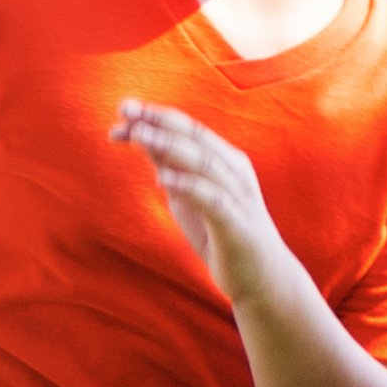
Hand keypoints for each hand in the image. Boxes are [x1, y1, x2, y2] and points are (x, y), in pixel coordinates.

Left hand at [113, 101, 298, 308]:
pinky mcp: (237, 225)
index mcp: (225, 161)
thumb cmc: (221, 233)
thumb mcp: (189, 195)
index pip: (189, 129)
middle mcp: (234, 172)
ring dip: (169, 147)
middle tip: (127, 113)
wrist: (262, 278)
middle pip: (196, 139)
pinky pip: (212, 200)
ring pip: (203, 163)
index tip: (124, 109)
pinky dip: (188, 186)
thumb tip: (138, 135)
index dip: (157, 116)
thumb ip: (170, 166)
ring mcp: (238, 197)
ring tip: (139, 135)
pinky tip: (162, 179)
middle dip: (160, 123)